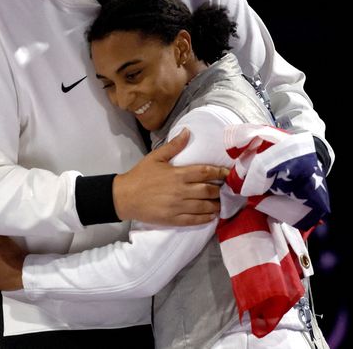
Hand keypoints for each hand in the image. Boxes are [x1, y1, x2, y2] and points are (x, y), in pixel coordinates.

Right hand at [113, 128, 229, 225]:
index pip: (205, 172)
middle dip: (220, 190)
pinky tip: (211, 216)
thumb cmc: (140, 175)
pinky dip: (206, 218)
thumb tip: (187, 132)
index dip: (219, 173)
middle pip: (208, 191)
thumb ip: (174, 146)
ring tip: (221, 203)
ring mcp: (178, 206)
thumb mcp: (155, 157)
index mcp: (178, 174)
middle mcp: (181, 191)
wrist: (124, 196)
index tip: (227, 173)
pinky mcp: (173, 219)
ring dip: (216, 205)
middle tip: (226, 190)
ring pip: (204, 207)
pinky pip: (195, 220)